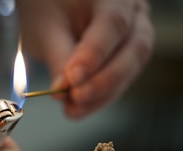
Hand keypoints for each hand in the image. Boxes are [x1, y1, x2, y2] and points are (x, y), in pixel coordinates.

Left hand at [18, 0, 153, 118]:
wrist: (54, 7)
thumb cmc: (48, 8)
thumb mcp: (46, 29)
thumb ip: (58, 58)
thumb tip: (64, 92)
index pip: (113, 23)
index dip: (95, 54)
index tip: (73, 79)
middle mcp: (133, 12)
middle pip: (133, 49)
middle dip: (103, 80)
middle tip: (76, 98)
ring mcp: (136, 33)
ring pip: (131, 68)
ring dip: (103, 94)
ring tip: (74, 109)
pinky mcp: (127, 55)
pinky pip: (122, 78)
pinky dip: (102, 95)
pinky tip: (81, 106)